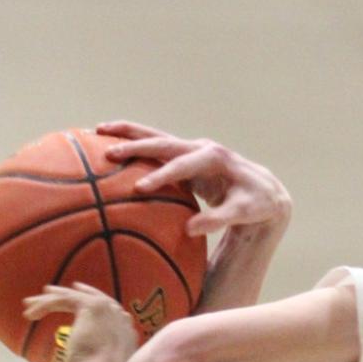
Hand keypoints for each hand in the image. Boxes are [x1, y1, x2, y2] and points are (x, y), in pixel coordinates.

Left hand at [23, 282, 138, 361]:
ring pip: (73, 298)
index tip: (76, 295)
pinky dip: (44, 305)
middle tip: (48, 293)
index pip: (109, 309)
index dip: (91, 300)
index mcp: (126, 334)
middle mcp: (120, 318)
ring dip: (49, 301)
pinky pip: (63, 299)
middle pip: (90, 299)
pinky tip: (29, 315)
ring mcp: (108, 310)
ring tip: (29, 304)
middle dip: (68, 295)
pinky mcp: (91, 306)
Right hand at [96, 124, 291, 238]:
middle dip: (136, 147)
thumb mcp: (243, 213)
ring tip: (98, 130)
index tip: (140, 188)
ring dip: (128, 133)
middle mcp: (201, 147)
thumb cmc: (255, 204)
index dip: (161, 176)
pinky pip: (156, 145)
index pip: (182, 166)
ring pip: (155, 136)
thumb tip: (189, 230)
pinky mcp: (185, 155)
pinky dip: (135, 141)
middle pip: (163, 142)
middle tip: (108, 154)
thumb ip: (219, 220)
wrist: (264, 188)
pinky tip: (113, 143)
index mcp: (214, 158)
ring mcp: (192, 148)